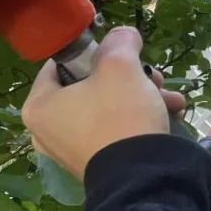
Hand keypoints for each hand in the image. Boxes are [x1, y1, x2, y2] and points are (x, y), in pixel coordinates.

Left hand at [22, 26, 186, 179]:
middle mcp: (49, 132)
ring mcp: (74, 152)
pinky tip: (170, 115)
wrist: (144, 175)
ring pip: (110, 109)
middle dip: (130, 79)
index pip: (62, 65)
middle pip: (92, 87)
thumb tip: (124, 35)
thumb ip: (120, 42)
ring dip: (144, 97)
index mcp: (39, 106)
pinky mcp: (100, 165)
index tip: (123, 55)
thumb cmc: (120, 115)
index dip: (96, 53)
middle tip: (153, 78)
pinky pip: (117, 132)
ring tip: (171, 99)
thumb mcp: (121, 66)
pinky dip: (141, 121)